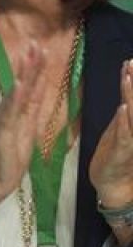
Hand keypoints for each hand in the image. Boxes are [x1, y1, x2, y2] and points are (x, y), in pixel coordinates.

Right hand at [0, 42, 48, 201]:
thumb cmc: (12, 156)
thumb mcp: (25, 130)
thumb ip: (27, 111)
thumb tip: (31, 91)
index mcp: (17, 111)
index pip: (29, 86)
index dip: (35, 67)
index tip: (41, 48)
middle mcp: (10, 110)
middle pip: (23, 84)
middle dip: (30, 64)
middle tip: (36, 44)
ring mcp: (6, 119)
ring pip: (17, 92)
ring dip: (23, 75)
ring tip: (29, 58)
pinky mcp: (5, 129)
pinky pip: (12, 110)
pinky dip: (16, 96)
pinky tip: (21, 85)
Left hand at [90, 60, 132, 206]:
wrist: (114, 185)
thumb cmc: (117, 155)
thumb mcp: (120, 128)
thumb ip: (125, 109)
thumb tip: (126, 84)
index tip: (130, 61)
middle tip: (132, 63)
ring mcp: (131, 140)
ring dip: (131, 96)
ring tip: (128, 78)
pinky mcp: (122, 152)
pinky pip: (125, 135)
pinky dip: (124, 121)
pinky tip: (123, 108)